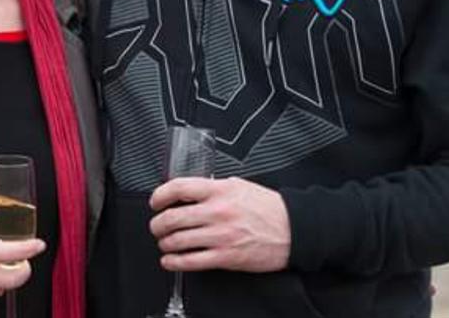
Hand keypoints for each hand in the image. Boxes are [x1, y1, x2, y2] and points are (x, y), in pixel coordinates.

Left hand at [148, 176, 289, 272]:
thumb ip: (213, 188)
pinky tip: (170, 260)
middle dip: (158, 224)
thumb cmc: (268, 207)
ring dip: (164, 243)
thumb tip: (191, 191)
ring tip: (164, 242)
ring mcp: (220, 236)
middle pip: (173, 217)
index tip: (155, 202)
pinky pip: (192, 261)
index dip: (160, 195)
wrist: (293, 229)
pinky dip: (175, 262)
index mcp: (219, 191)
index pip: (178, 188)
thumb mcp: (238, 186)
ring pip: (178, 240)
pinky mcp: (226, 257)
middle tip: (156, 226)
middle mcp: (217, 212)